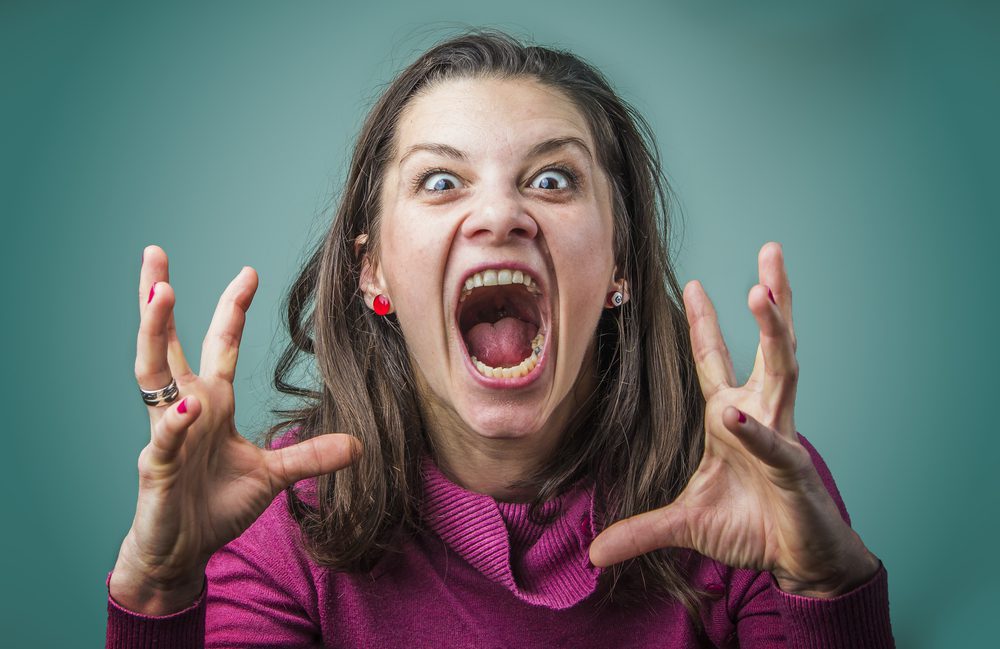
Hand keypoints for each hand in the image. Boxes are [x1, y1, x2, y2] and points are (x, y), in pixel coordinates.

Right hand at [110, 246, 359, 614]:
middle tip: (154, 253)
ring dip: (154, 334)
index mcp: (212, 403)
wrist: (182, 551)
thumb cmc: (215, 506)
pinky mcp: (156, 468)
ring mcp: (166, 434)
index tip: (249, 271)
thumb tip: (358, 445)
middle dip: (158, 299)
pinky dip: (176, 425)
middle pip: (166, 343)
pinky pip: (164, 440)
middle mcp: (185, 409)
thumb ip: (309, 457)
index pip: (220, 345)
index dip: (233, 309)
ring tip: (161, 294)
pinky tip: (188, 408)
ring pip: (152, 376)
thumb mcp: (272, 476)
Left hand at [589, 243, 877, 597]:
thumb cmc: (749, 527)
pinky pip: (773, 444)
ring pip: (784, 371)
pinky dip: (756, 432)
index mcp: (731, 416)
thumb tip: (593, 553)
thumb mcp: (684, 523)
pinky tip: (737, 414)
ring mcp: (780, 437)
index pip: (714, 359)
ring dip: (774, 331)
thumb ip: (639, 530)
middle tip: (771, 251)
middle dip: (772, 298)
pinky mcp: (792, 471)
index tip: (693, 282)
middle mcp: (760, 414)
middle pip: (770, 344)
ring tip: (762, 291)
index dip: (704, 322)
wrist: (796, 560)